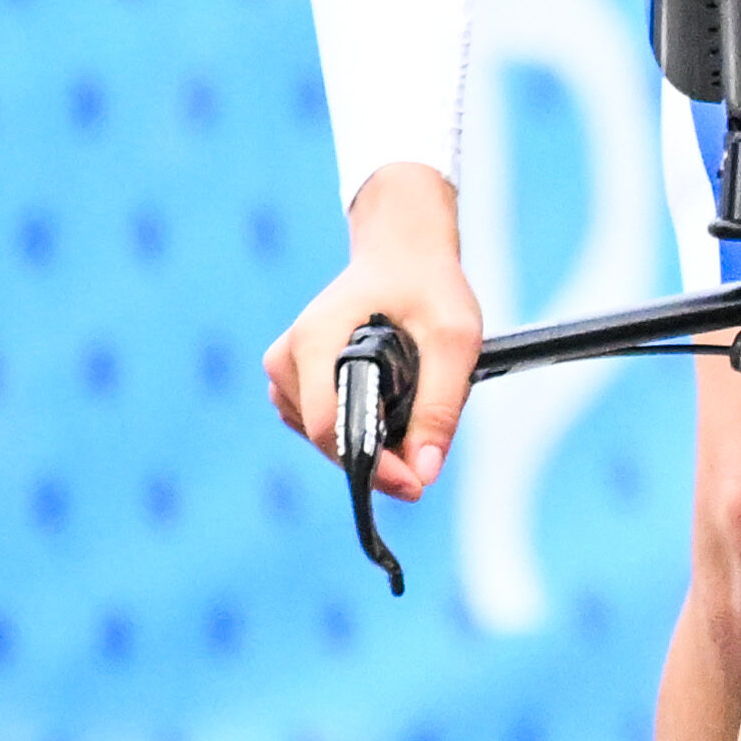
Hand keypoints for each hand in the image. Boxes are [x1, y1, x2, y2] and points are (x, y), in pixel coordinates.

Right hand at [264, 167, 485, 499]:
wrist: (403, 255)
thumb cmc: (428, 289)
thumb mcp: (455, 339)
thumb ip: (442, 405)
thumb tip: (426, 471)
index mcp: (315, 339)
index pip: (327, 425)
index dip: (370, 464)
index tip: (415, 485)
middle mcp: (287, 357)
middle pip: (324, 438)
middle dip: (377, 459)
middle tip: (426, 462)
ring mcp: (285, 371)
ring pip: (323, 437)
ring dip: (369, 444)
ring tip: (413, 421)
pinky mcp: (294, 382)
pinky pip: (323, 426)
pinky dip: (358, 430)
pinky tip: (391, 413)